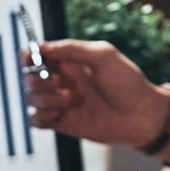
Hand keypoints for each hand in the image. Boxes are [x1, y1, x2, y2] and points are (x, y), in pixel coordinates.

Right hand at [24, 40, 169, 148]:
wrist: (141, 116)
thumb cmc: (128, 84)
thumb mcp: (103, 55)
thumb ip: (71, 49)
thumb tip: (43, 47)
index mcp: (70, 61)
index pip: (37, 55)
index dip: (28, 55)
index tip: (30, 58)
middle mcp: (63, 81)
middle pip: (29, 76)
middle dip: (38, 79)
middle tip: (60, 82)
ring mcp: (61, 102)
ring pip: (31, 98)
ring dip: (45, 98)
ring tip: (70, 99)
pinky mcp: (62, 123)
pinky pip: (36, 120)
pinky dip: (41, 116)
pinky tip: (58, 114)